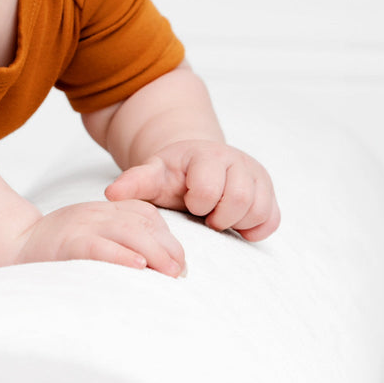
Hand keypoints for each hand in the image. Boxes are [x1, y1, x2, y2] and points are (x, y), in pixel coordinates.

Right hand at [16, 199, 185, 277]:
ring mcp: (80, 227)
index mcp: (102, 211)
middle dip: (166, 247)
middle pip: (141, 222)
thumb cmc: (57, 249)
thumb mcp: (92, 235)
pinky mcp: (67, 245)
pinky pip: (96, 246)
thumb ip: (120, 241)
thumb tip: (164, 268)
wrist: (12, 246)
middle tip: (180, 273)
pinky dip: (119, 255)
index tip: (179, 263)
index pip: (145, 214)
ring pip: (125, 231)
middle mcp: (94, 214)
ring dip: (152, 252)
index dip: (167, 237)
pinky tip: (137, 266)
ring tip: (169, 273)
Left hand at [104, 140, 280, 240]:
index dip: (198, 203)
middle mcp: (235, 160)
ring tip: (216, 217)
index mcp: (205, 154)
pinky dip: (255, 228)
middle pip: (240, 200)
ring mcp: (256, 175)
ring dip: (236, 222)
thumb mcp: (152, 176)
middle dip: (219, 216)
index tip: (188, 203)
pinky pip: (272, 220)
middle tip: (204, 215)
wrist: (194, 168)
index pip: (210, 189)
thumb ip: (133, 182)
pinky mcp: (269, 192)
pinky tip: (234, 224)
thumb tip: (110, 194)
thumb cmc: (172, 176)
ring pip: (259, 210)